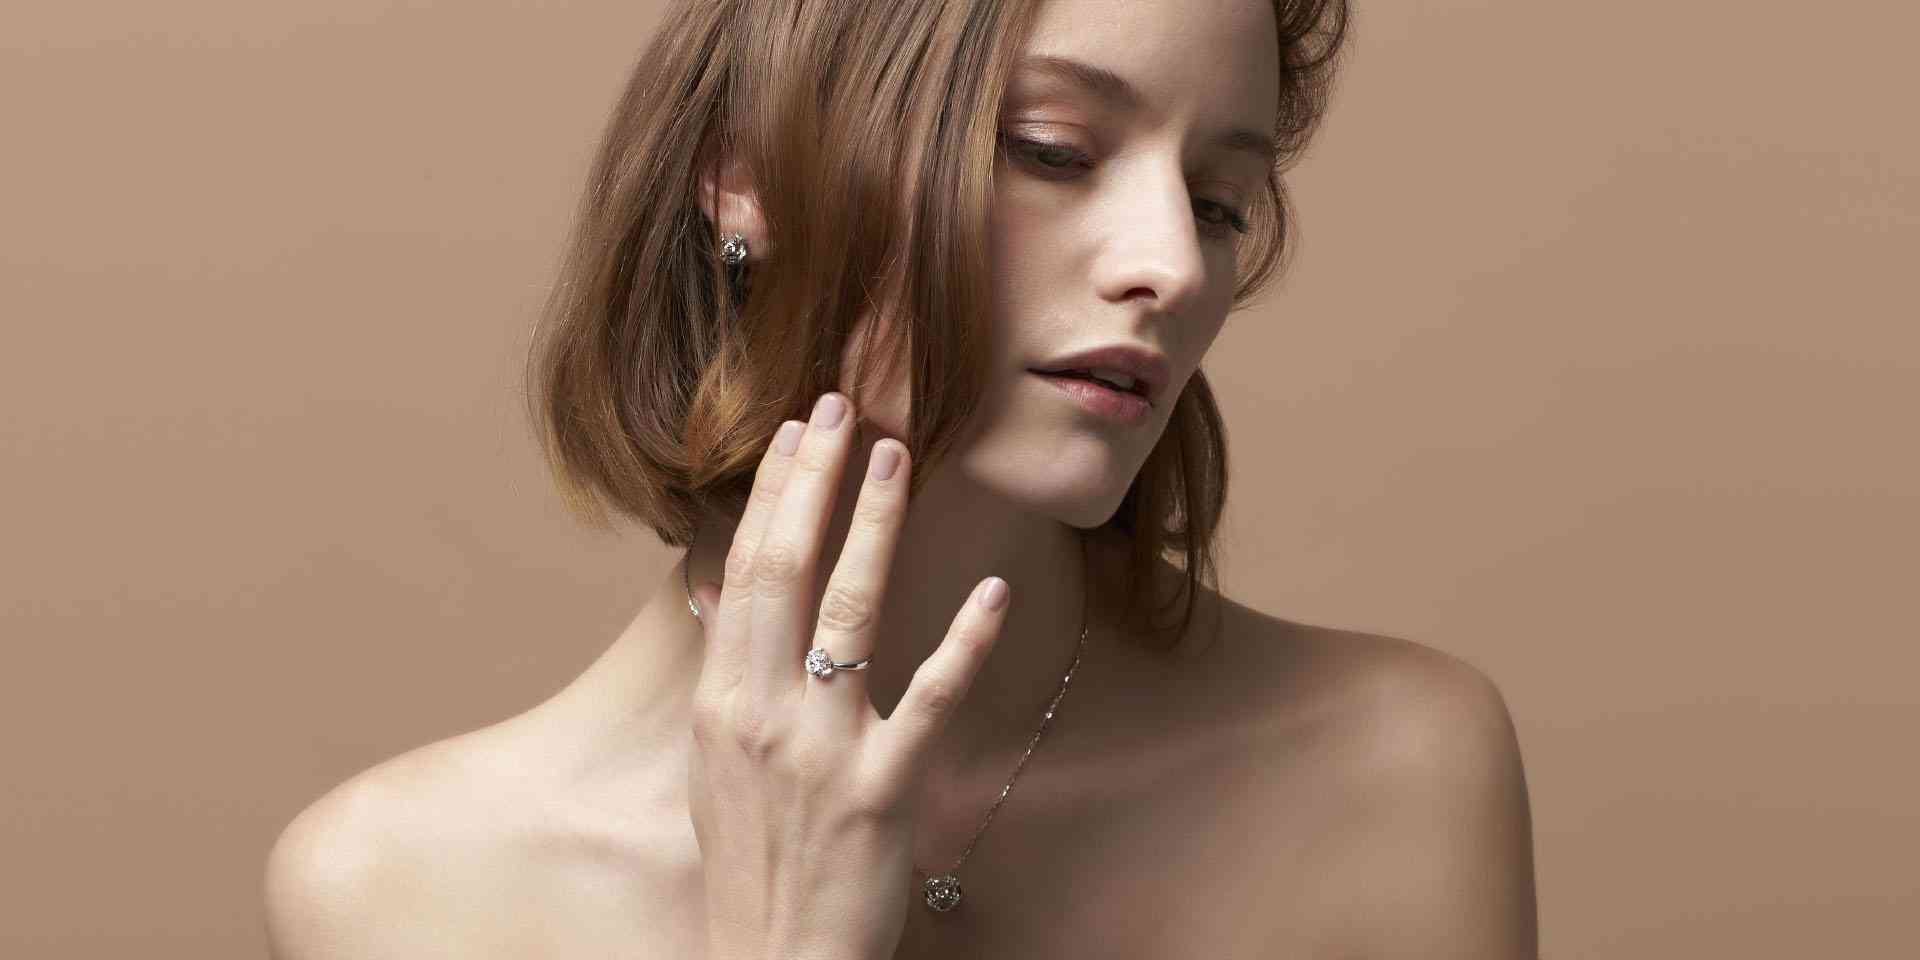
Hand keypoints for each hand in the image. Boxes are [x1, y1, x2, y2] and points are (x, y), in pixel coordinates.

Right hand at [685, 392, 1011, 959]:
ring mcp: (825, 750)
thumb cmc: (752, 858)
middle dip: (816, 481)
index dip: (773, 494)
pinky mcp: (886, 790)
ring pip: (850, 613)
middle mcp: (765, 714)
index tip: (797, 430)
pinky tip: (994, 593)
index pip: (746, 571)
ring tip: (897, 455)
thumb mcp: (715, 761)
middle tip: (844, 406)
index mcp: (721, 702)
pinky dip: (965, 645)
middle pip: (787, 571)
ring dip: (875, 526)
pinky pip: (930, 701)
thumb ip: (725, 672)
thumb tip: (720, 589)